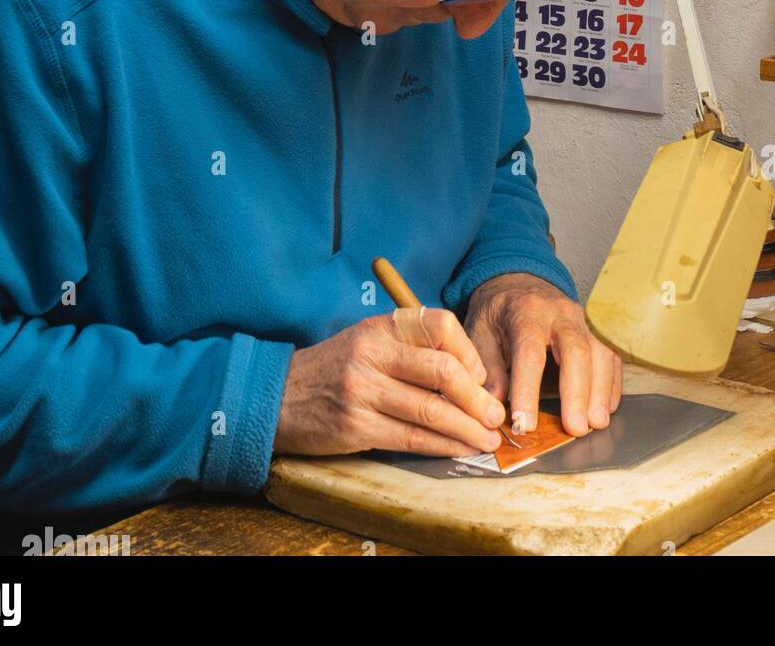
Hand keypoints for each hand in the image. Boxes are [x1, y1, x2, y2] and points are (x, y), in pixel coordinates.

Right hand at [273, 310, 506, 457]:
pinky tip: (459, 449)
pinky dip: (442, 446)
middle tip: (496, 415)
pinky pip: (411, 438)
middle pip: (442, 370)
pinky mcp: (356, 426)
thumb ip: (411, 349)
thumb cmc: (335, 368)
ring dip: (467, 428)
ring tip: (488, 438)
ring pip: (431, 410)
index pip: (441, 325)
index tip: (482, 377)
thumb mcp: (368, 341)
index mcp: (382, 326)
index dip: (470, 351)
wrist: (278, 396)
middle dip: (477, 397)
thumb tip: (469, 376)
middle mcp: (373, 353)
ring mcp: (363, 390)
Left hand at [465, 273, 621, 438]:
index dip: (528, 390)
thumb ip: (486, 369)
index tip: (525, 423)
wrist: (517, 282)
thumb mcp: (478, 332)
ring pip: (599, 353)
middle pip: (575, 350)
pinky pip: (611, 357)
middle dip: (577, 392)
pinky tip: (607, 409)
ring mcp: (582, 321)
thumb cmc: (498, 313)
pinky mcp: (594, 331)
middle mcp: (558, 314)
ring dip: (600, 391)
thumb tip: (493, 408)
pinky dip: (612, 384)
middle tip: (575, 428)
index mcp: (525, 313)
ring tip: (595, 423)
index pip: (529, 352)